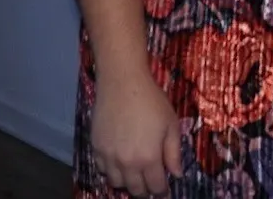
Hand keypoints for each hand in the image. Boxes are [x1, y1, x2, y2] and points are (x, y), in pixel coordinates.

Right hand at [91, 71, 182, 195]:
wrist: (123, 83)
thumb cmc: (152, 101)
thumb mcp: (171, 125)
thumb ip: (174, 153)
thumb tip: (176, 174)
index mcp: (149, 159)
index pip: (155, 187)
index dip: (162, 191)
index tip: (165, 189)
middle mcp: (127, 163)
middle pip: (135, 190)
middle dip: (145, 190)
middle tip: (151, 183)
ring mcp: (108, 157)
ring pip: (116, 183)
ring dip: (127, 182)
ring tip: (135, 173)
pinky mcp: (96, 148)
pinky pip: (101, 169)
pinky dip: (110, 171)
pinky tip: (118, 162)